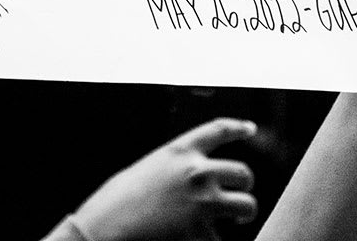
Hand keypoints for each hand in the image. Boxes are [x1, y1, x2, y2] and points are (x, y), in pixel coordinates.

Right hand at [70, 117, 258, 240]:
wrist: (107, 226)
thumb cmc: (118, 202)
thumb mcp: (149, 171)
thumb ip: (176, 171)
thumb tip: (200, 184)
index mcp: (179, 151)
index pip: (217, 130)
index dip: (237, 127)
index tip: (250, 129)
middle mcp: (197, 171)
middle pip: (243, 173)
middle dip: (245, 186)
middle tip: (239, 196)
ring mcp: (203, 202)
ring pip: (246, 205)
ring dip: (243, 214)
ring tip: (237, 220)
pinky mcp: (202, 231)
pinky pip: (220, 238)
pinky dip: (212, 240)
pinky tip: (197, 239)